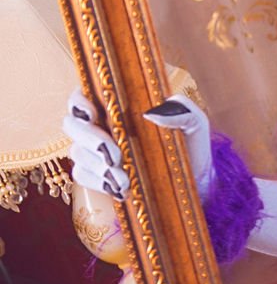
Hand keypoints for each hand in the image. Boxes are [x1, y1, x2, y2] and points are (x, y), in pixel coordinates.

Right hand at [63, 92, 214, 200]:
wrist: (197, 182)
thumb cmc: (192, 145)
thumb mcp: (195, 123)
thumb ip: (182, 109)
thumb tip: (152, 113)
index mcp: (119, 107)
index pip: (83, 96)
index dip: (79, 102)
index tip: (91, 113)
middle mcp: (102, 126)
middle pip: (72, 124)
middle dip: (89, 138)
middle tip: (114, 154)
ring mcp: (97, 152)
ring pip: (77, 152)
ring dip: (98, 165)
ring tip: (124, 178)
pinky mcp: (99, 176)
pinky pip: (82, 175)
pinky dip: (98, 182)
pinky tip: (120, 188)